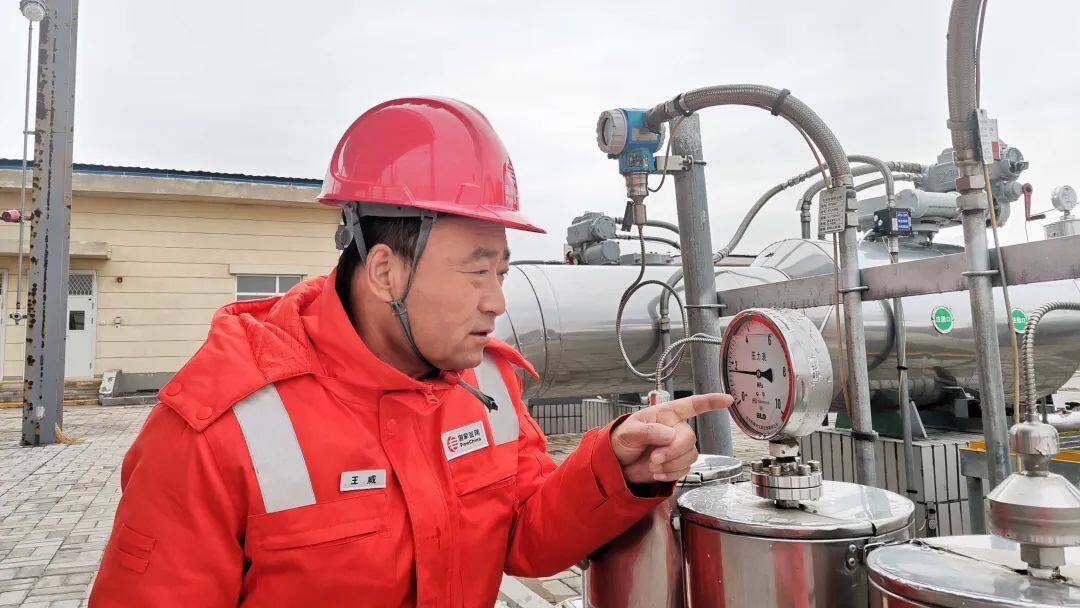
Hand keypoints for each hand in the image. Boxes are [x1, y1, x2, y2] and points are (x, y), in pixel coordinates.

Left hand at [610, 393, 733, 483]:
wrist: (620, 463)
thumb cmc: (622, 440)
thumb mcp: (629, 432)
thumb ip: (648, 432)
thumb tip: (670, 434)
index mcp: (666, 414)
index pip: (692, 404)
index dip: (711, 401)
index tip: (727, 399)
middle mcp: (676, 428)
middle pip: (689, 438)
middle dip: (673, 451)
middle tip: (654, 458)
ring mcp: (678, 446)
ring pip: (689, 456)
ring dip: (670, 464)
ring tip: (652, 465)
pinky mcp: (677, 463)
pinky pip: (684, 469)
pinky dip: (670, 474)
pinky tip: (657, 472)